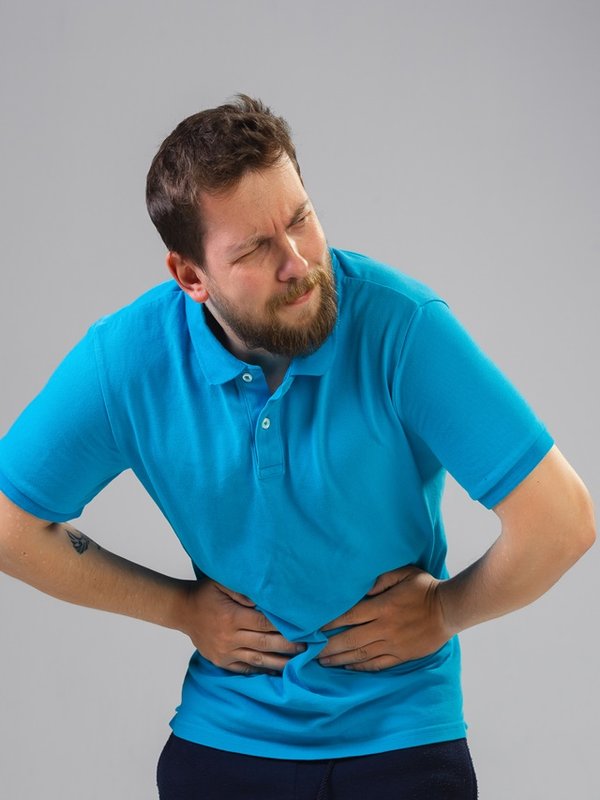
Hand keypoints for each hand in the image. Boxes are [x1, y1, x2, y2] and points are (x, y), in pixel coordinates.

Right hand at [180, 579, 305, 674]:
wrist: (182, 610)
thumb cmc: (205, 593)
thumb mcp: (221, 583)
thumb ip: (242, 590)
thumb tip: (262, 600)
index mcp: (231, 616)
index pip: (264, 623)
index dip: (284, 627)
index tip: (303, 627)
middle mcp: (229, 637)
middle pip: (265, 643)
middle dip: (288, 646)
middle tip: (308, 647)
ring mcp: (225, 652)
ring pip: (257, 660)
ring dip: (279, 663)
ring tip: (299, 663)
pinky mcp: (221, 661)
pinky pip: (244, 669)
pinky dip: (261, 671)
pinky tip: (276, 672)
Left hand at [318, 566, 451, 670]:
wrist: (450, 609)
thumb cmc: (425, 587)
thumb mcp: (403, 573)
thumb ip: (380, 579)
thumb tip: (361, 588)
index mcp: (383, 607)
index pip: (348, 617)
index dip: (328, 623)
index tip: (312, 628)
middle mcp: (385, 628)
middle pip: (349, 640)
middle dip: (327, 647)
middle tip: (309, 651)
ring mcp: (393, 644)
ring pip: (360, 655)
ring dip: (339, 659)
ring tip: (321, 662)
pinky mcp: (402, 655)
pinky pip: (377, 664)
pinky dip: (360, 667)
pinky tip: (347, 667)